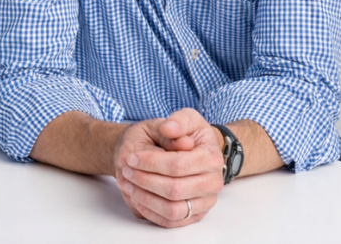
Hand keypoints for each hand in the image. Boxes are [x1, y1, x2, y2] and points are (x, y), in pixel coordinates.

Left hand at [112, 108, 224, 227]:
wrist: (195, 152)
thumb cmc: (188, 135)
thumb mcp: (186, 118)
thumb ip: (178, 121)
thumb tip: (169, 128)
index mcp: (212, 157)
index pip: (178, 164)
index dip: (151, 162)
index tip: (131, 157)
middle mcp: (213, 182)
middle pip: (174, 189)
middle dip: (145, 181)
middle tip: (126, 171)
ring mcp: (205, 202)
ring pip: (172, 210)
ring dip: (145, 198)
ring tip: (128, 184)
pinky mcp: (195, 215)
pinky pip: (170, 221)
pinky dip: (150, 211)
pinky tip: (137, 197)